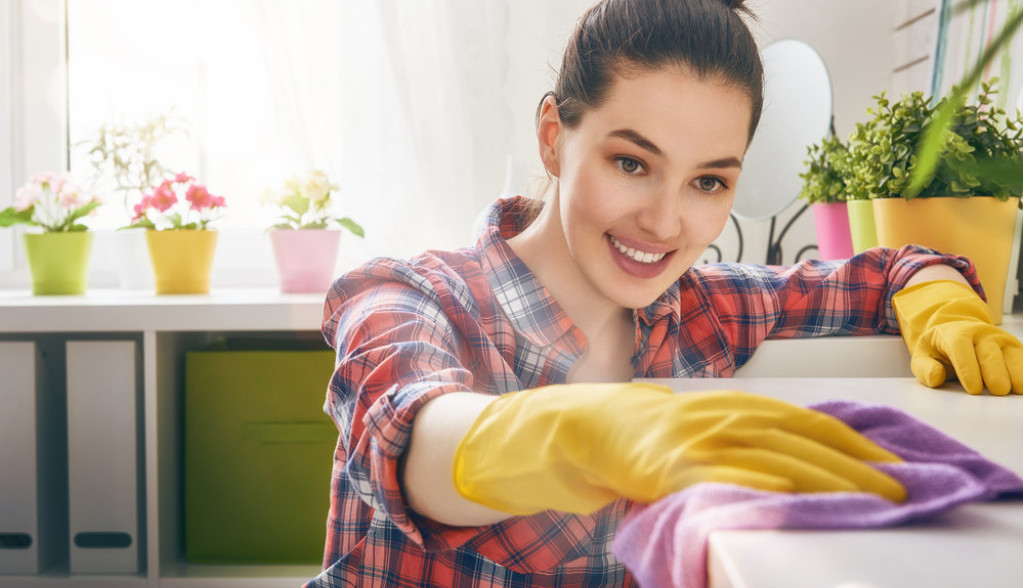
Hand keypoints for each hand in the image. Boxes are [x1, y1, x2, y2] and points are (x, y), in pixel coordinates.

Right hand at [452, 383, 905, 514]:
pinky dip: (756, 484)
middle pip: (800, 439)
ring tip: (865, 501)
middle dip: (853, 465)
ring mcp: (697, 440)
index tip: (887, 461)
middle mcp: (721, 415)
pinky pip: (722, 477)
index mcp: (731, 404)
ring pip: (774, 457)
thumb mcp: (700, 423)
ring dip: (824, 479)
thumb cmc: (644, 433)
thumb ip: (742, 435)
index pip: (803, 420)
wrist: (583, 426)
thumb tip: (795, 455)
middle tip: (895, 489)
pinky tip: (785, 495)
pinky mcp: (672, 466)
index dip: (849, 441)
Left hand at [893, 280, 1022, 394]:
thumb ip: (924, 368)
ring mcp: (1001, 339)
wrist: (958, 333)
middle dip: (995, 372)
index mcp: (955, 333)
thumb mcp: (923, 356)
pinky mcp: (1015, 347)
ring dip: (1016, 372)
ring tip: (1018, 390)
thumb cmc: (939, 350)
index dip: (968, 369)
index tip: (973, 390)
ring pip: (1012, 354)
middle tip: (998, 391)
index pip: (961, 348)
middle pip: (989, 353)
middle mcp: (981, 333)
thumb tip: (936, 377)